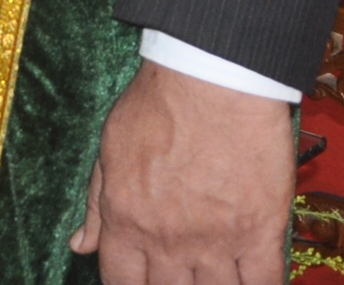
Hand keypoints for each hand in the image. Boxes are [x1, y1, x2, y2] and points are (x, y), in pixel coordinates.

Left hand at [69, 58, 295, 281]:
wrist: (211, 79)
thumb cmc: (156, 105)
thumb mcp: (109, 150)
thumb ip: (97, 205)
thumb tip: (79, 246)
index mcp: (125, 220)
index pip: (121, 282)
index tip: (141, 283)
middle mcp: (167, 240)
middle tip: (181, 277)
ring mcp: (216, 241)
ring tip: (213, 278)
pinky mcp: (262, 232)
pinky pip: (264, 284)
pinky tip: (252, 282)